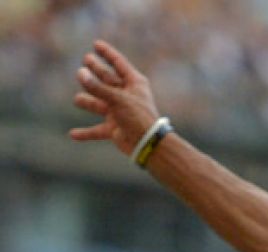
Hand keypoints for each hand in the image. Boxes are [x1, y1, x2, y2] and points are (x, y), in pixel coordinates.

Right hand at [69, 40, 160, 155]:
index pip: (119, 64)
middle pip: (107, 79)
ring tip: (79, 99)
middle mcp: (126, 96)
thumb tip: (80, 73)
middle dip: (96, 70)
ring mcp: (119, 112)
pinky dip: (86, 132)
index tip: (96, 43)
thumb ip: (97, 87)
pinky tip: (72, 134)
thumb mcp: (117, 99)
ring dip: (88, 101)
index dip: (108, 53)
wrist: (147, 144)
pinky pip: (96, 130)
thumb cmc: (138, 117)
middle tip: (86, 59)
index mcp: (134, 84)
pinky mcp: (114, 128)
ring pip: (98, 103)